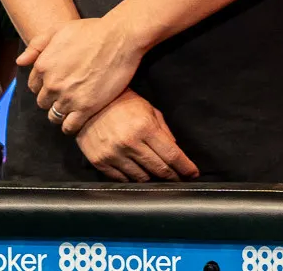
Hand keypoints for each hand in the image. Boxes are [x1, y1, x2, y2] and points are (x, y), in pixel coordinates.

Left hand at [19, 16, 143, 132]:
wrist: (120, 37)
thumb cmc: (92, 30)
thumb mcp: (60, 30)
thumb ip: (37, 45)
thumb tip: (20, 61)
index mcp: (43, 65)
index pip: (34, 86)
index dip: (45, 85)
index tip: (57, 83)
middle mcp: (52, 84)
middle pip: (43, 102)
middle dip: (53, 99)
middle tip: (67, 93)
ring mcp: (68, 97)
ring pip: (54, 116)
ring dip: (61, 113)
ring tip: (73, 106)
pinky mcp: (86, 108)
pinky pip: (70, 126)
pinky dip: (71, 125)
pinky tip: (79, 117)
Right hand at [75, 90, 199, 182]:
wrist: (89, 103)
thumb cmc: (123, 103)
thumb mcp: (148, 109)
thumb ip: (164, 129)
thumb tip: (176, 149)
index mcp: (145, 127)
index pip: (171, 154)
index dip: (185, 167)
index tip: (193, 173)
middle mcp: (130, 143)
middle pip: (159, 169)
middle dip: (173, 176)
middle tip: (179, 179)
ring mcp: (114, 154)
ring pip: (141, 178)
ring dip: (153, 179)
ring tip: (158, 176)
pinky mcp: (100, 162)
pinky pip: (121, 180)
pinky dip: (132, 179)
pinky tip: (138, 175)